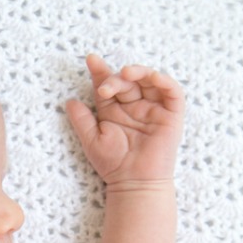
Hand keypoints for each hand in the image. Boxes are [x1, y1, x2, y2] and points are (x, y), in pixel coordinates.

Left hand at [65, 54, 183, 184]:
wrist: (132, 182)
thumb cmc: (113, 164)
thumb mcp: (91, 139)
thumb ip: (81, 120)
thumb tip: (69, 101)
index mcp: (115, 110)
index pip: (109, 85)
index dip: (100, 71)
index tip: (90, 60)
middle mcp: (135, 107)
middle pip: (127, 81)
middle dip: (115, 78)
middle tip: (104, 86)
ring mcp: (154, 109)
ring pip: (149, 81)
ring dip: (138, 73)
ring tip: (124, 74)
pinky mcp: (171, 115)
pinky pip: (173, 92)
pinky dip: (163, 81)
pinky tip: (151, 77)